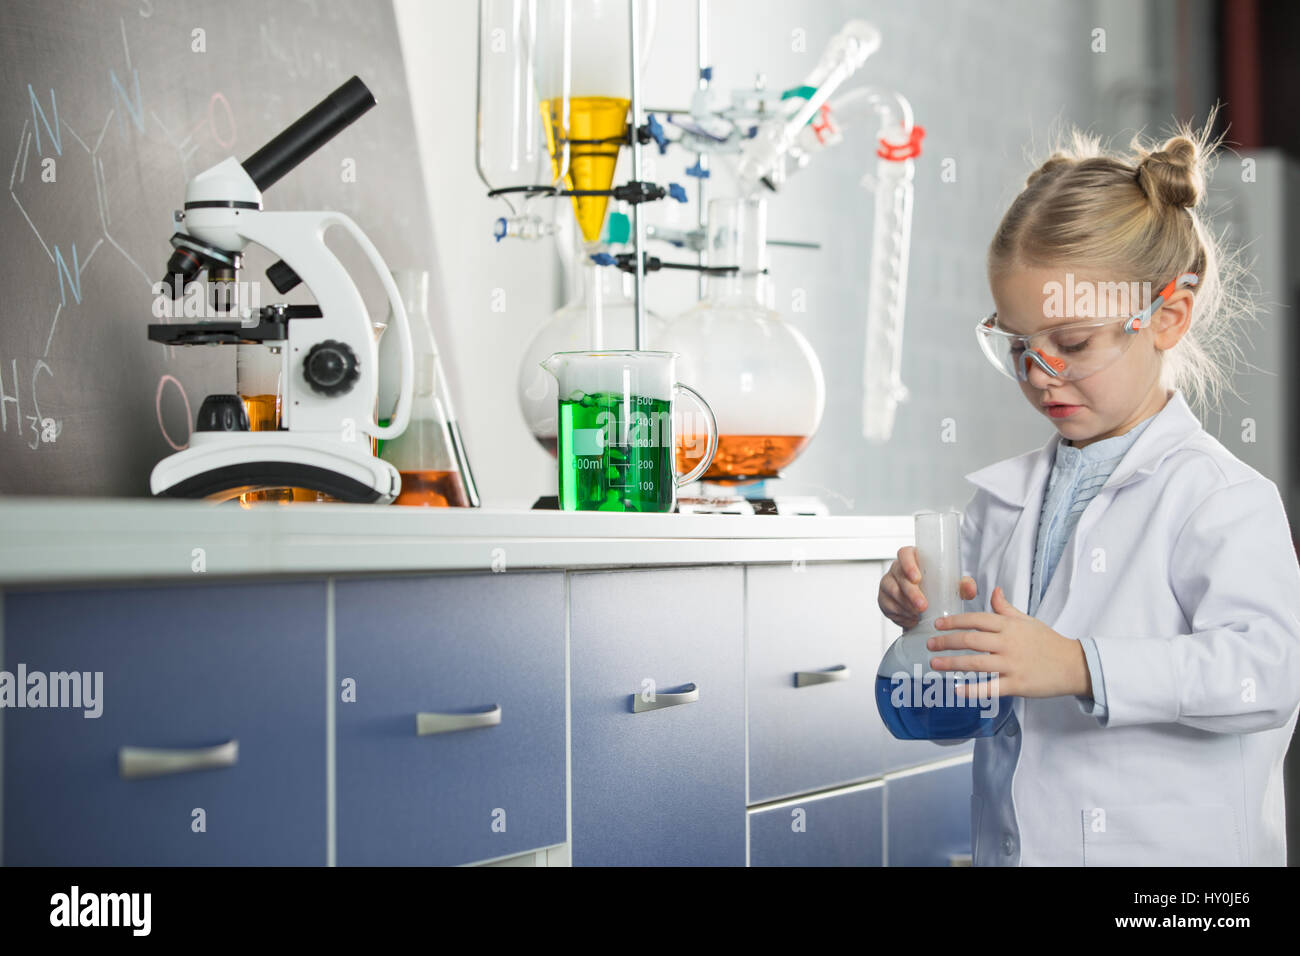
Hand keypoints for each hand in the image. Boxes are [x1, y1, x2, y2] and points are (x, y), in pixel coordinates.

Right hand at [878, 545, 977, 630]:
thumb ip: (963, 586)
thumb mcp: (953, 586)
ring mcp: (888, 583)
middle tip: (923, 606)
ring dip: (906, 605)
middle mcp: (897, 569)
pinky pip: (888, 607)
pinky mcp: (883, 599)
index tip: (917, 578)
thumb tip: (969, 587)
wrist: (926, 607)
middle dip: (911, 593)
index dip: (908, 564)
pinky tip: (911, 618)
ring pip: (892, 593)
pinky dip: (901, 615)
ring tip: (919, 614)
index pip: (904, 554)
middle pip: (899, 577)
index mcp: (913, 558)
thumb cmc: (938, 589)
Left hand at [926, 585, 1091, 698]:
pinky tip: (956, 689)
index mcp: (1009, 626)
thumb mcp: (1027, 621)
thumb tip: (994, 590)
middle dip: (946, 642)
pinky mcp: (1017, 685)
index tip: (937, 625)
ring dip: (951, 663)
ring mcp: (1012, 665)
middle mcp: (1008, 643)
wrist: (1074, 665)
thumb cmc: (1048, 642)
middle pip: (970, 640)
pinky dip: (972, 690)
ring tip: (934, 664)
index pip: (975, 619)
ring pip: (975, 663)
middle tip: (929, 644)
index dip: (954, 622)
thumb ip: (1006, 608)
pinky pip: (990, 688)